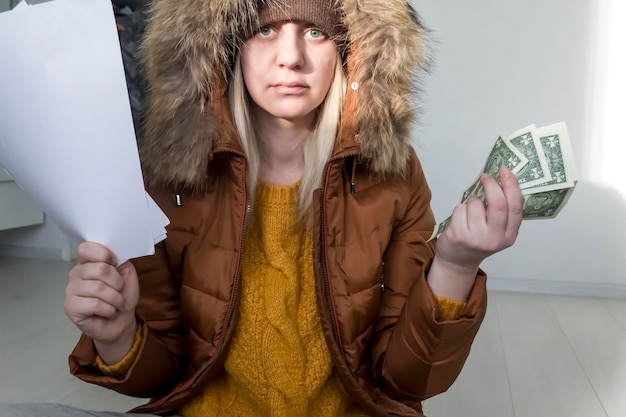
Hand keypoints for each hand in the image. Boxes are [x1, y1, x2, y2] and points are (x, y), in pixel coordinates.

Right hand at [65, 242, 138, 363]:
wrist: (120, 322)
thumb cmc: (122, 297)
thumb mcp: (128, 276)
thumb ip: (121, 262)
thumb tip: (114, 258)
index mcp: (88, 262)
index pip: (86, 248)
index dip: (104, 254)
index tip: (115, 263)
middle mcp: (76, 274)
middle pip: (100, 269)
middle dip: (117, 283)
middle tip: (119, 291)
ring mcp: (71, 290)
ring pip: (99, 288)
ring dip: (115, 299)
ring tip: (115, 304)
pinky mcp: (70, 307)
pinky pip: (95, 304)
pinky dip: (109, 310)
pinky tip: (107, 312)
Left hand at [436, 166, 522, 272]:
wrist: (458, 261)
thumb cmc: (478, 239)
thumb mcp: (497, 231)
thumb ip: (503, 212)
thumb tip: (501, 180)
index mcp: (509, 236)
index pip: (516, 207)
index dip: (512, 186)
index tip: (505, 171)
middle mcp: (495, 239)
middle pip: (498, 203)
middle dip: (491, 185)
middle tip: (486, 177)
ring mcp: (477, 239)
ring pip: (476, 204)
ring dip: (472, 200)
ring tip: (470, 211)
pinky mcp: (459, 236)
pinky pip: (460, 209)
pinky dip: (460, 208)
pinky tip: (460, 219)